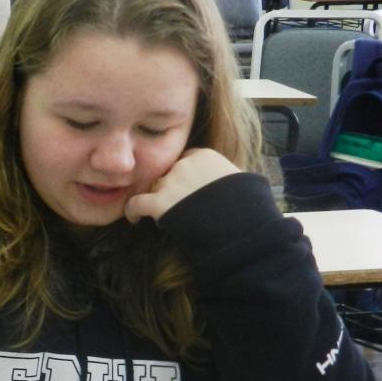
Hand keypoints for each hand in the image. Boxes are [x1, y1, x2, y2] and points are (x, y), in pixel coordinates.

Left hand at [123, 148, 238, 222]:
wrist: (242, 224)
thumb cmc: (248, 205)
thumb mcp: (241, 180)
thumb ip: (226, 175)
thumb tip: (230, 181)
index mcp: (205, 156)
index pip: (186, 161)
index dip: (185, 176)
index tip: (186, 189)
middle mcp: (185, 165)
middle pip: (168, 174)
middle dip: (171, 188)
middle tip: (177, 205)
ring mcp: (171, 183)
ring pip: (154, 189)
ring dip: (157, 200)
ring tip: (163, 215)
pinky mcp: (160, 203)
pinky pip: (136, 204)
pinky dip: (133, 211)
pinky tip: (135, 219)